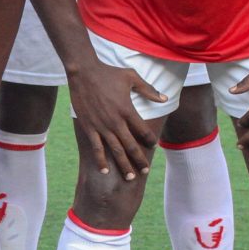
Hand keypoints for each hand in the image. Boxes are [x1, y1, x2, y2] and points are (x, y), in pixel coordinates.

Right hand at [66, 58, 162, 181]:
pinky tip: (105, 170)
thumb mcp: (131, 77)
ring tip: (130, 177)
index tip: (153, 146)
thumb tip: (164, 99)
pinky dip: (101, 160)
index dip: (150, 140)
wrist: (84, 72)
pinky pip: (96, 148)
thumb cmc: (108, 73)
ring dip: (124, 165)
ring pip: (116, 151)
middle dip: (139, 160)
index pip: (143, 131)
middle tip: (145, 170)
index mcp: (128, 110)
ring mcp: (102, 126)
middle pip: (131, 146)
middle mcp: (116, 122)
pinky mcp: (89, 127)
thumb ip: (149, 90)